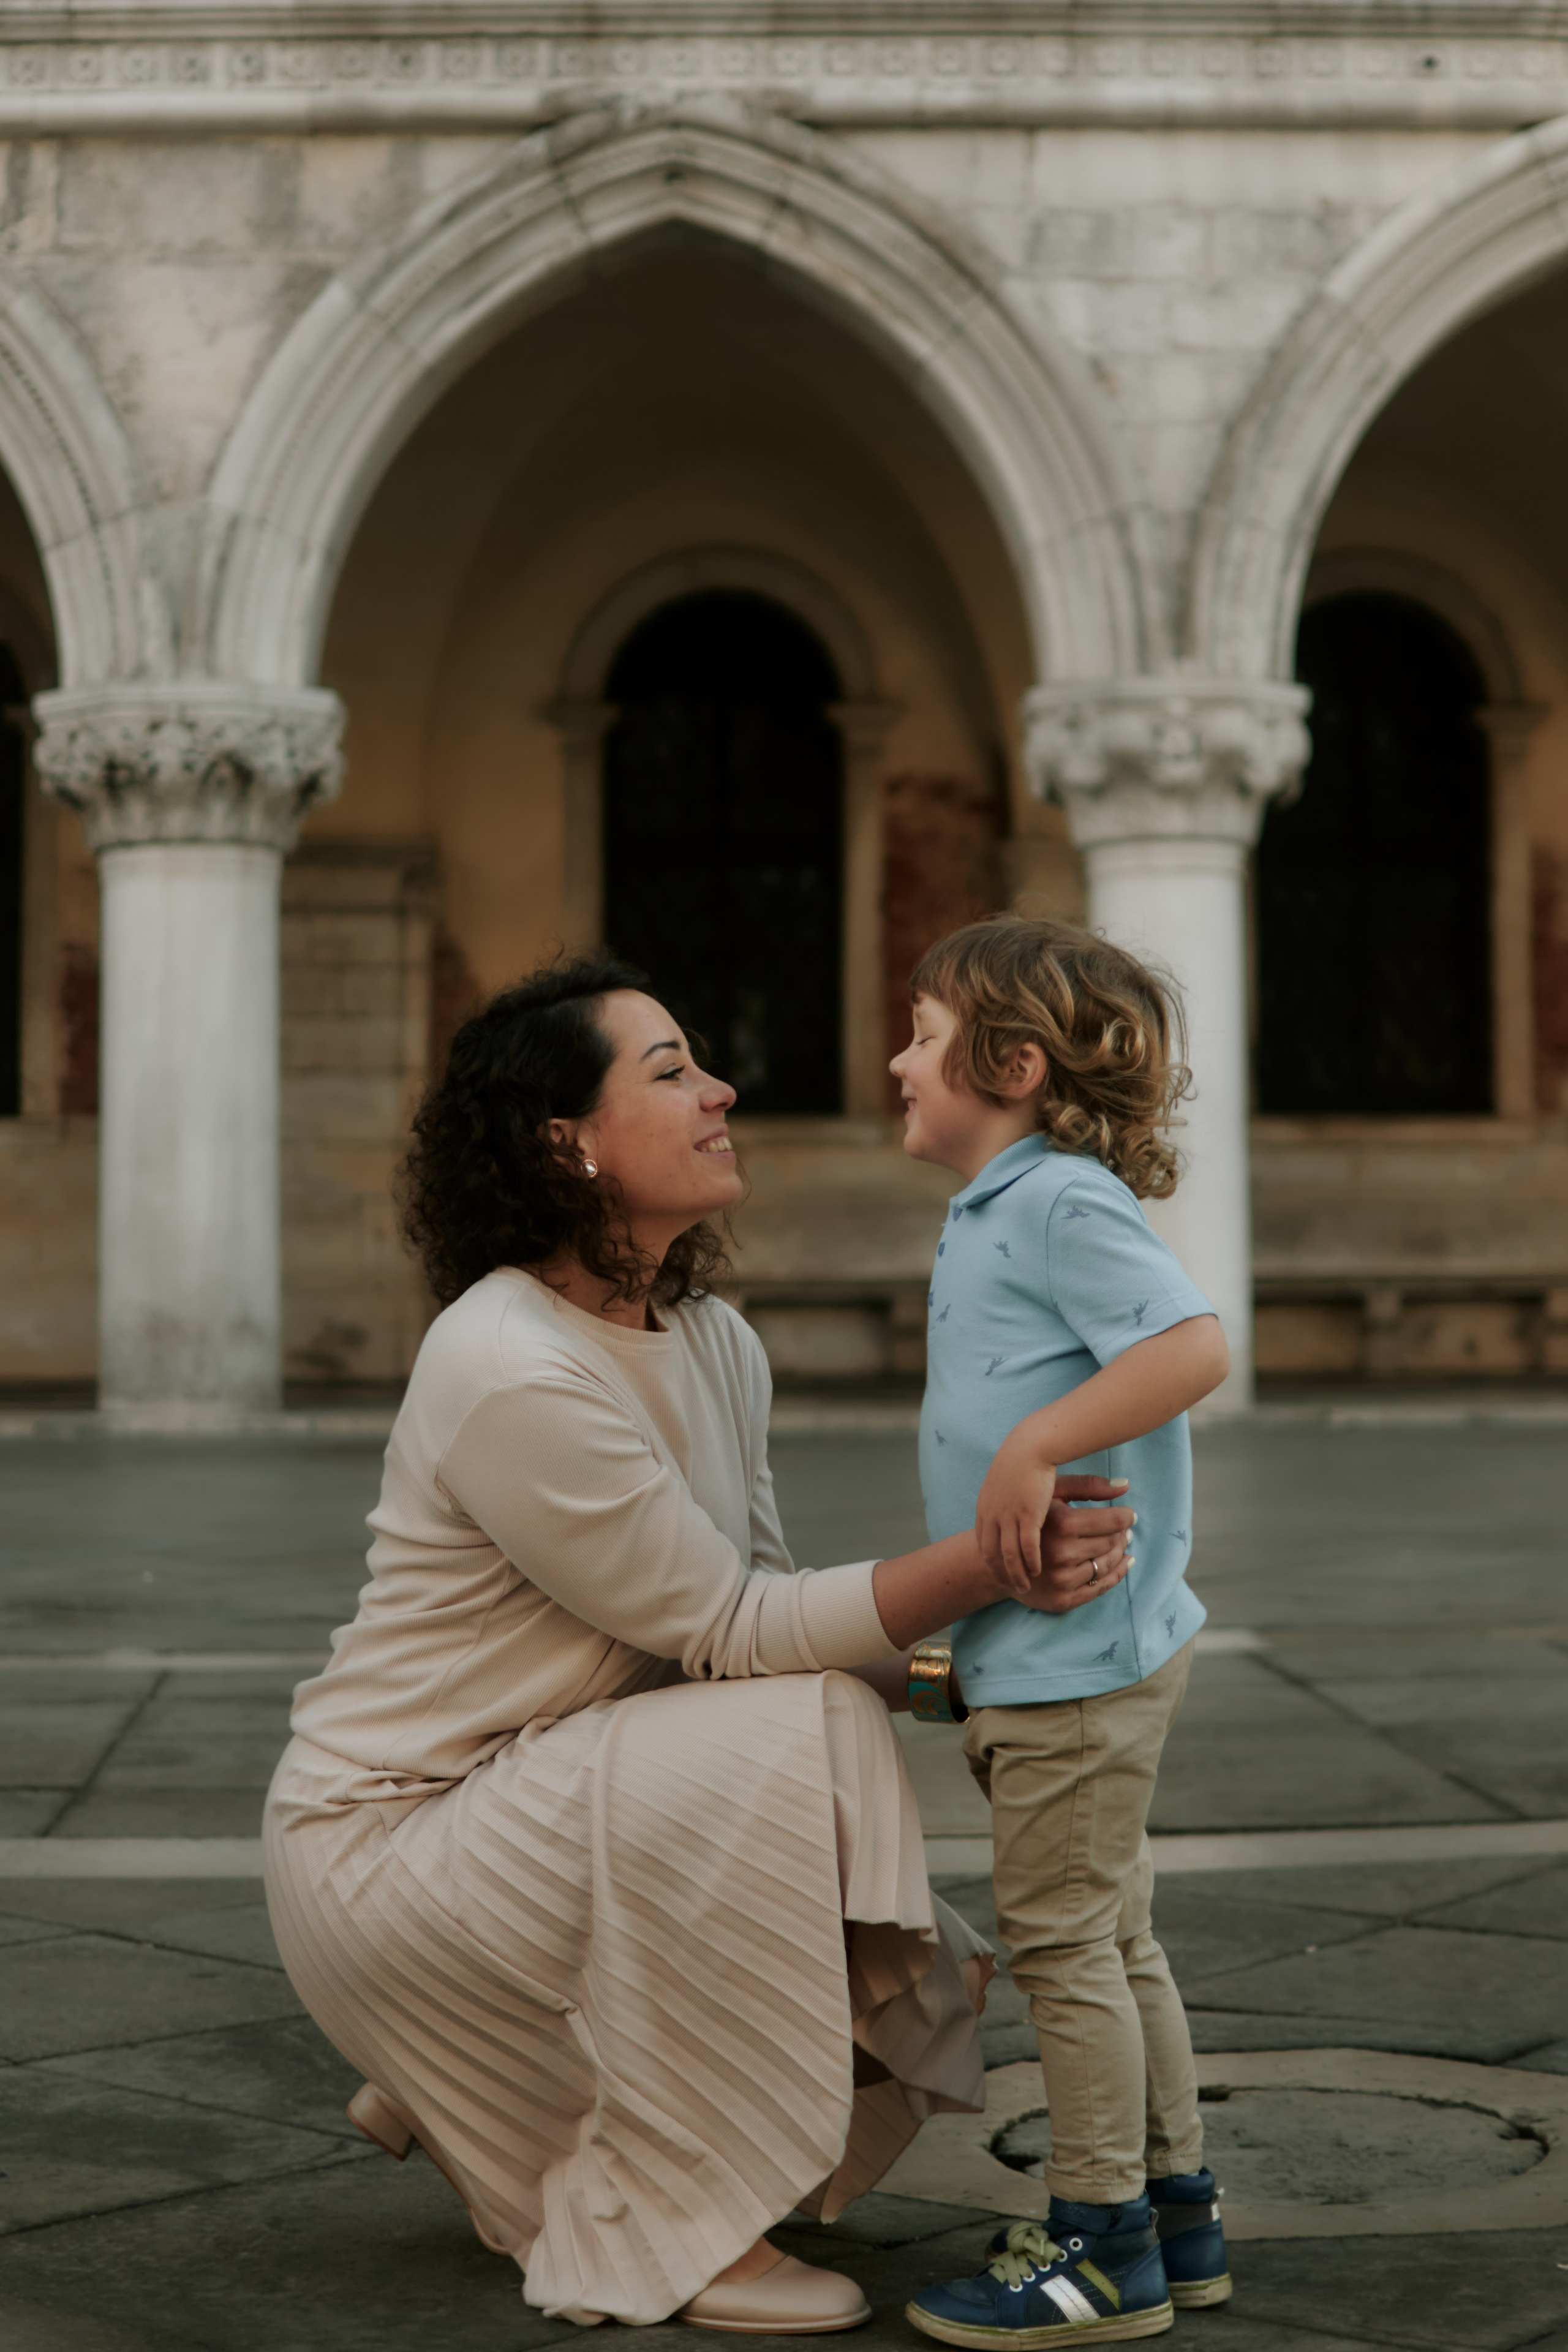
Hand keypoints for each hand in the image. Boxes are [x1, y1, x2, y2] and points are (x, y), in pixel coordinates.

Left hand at [976, 1427, 1060, 1595]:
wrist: (1031, 1446)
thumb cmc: (1023, 1460)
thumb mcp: (1005, 1482)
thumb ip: (1004, 1499)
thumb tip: (1007, 1509)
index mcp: (984, 1507)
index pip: (982, 1543)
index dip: (991, 1561)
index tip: (1000, 1573)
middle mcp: (991, 1515)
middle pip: (991, 1554)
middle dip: (1001, 1574)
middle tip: (1012, 1587)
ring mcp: (1008, 1516)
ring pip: (1008, 1555)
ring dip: (1016, 1574)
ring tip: (1025, 1587)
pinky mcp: (1027, 1515)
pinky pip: (1027, 1547)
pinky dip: (1031, 1562)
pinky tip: (1037, 1571)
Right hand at [1022, 1475, 1133, 1613]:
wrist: (999, 1557)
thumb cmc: (1030, 1516)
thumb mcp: (1053, 1493)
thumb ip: (1089, 1486)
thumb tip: (1126, 1485)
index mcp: (1061, 1524)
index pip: (1111, 1522)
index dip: (1125, 1517)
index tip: (1129, 1515)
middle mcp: (1062, 1553)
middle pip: (1111, 1543)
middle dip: (1122, 1534)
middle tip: (1125, 1530)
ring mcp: (1062, 1579)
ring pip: (1108, 1565)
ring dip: (1120, 1553)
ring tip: (1122, 1543)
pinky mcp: (1062, 1599)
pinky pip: (1100, 1588)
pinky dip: (1116, 1575)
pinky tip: (1123, 1563)